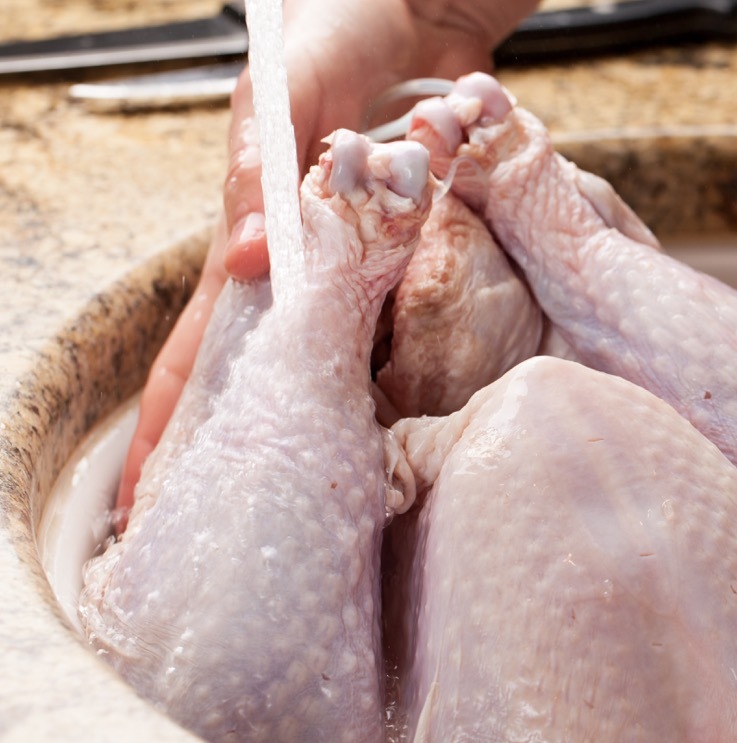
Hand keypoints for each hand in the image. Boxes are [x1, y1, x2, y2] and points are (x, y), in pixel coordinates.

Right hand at [116, 0, 537, 514]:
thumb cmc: (344, 16)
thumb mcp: (295, 76)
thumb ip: (267, 155)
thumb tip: (244, 259)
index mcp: (249, 214)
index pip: (207, 327)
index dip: (174, 406)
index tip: (149, 484)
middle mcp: (293, 243)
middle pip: (256, 355)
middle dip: (228, 434)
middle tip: (202, 517)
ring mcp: (349, 247)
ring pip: (324, 342)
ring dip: (304, 407)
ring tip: (281, 484)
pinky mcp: (405, 237)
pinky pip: (393, 304)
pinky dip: (387, 352)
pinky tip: (378, 410)